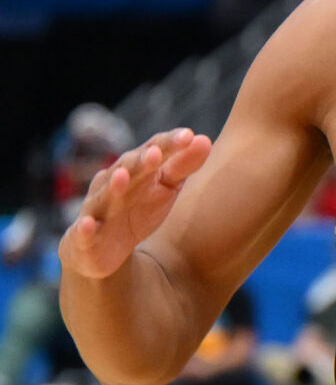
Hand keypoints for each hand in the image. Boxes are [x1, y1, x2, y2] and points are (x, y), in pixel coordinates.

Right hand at [60, 129, 212, 280]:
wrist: (103, 249)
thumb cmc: (138, 209)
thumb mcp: (165, 188)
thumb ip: (182, 166)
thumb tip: (205, 139)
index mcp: (134, 171)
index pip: (151, 151)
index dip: (168, 144)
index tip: (189, 135)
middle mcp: (112, 185)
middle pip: (126, 170)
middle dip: (139, 162)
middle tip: (156, 153)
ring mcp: (97, 211)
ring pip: (104, 197)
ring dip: (113, 187)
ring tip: (123, 176)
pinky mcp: (85, 238)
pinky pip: (83, 232)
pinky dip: (85, 228)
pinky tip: (88, 225)